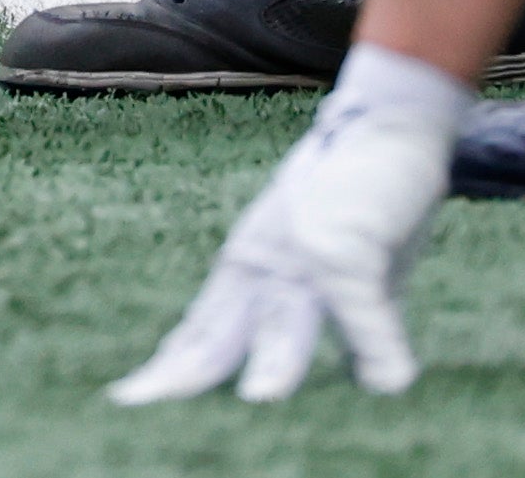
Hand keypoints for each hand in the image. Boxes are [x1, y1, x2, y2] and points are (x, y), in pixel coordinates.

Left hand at [108, 56, 461, 402]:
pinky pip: (363, 310)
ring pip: (284, 321)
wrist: (386, 123)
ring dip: (277, 362)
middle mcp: (264, 263)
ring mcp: (303, 255)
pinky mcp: (348, 247)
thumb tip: (361, 380)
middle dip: (183, 371)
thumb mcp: (332, 265)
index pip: (202, 327)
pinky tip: (390, 382)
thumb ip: (332, 311)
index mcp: (250, 267)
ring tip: (261, 398)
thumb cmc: (357, 195)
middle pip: (218, 329)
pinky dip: (381, 349)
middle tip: (137, 401)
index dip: (173, 364)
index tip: (134, 394)